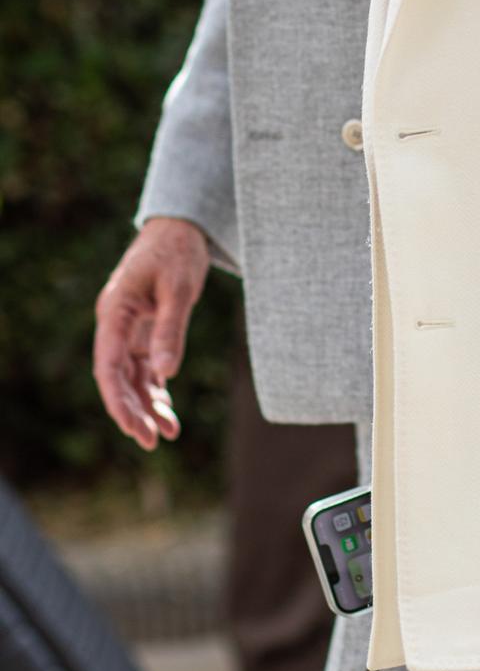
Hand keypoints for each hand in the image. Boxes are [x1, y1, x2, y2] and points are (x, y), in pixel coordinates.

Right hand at [93, 218, 209, 450]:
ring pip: (132, 378)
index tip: (132, 426)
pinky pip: (148, 369)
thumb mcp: (179, 287)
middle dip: (131, 411)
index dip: (117, 399)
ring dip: (146, 406)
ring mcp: (130, 330)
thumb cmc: (177, 251)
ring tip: (166, 435)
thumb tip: (166, 373)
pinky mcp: (146, 332)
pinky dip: (157, 391)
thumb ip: (171, 328)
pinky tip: (170, 416)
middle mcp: (117, 325)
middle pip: (118, 378)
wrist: (180, 228)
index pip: (108, 365)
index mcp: (115, 313)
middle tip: (151, 442)